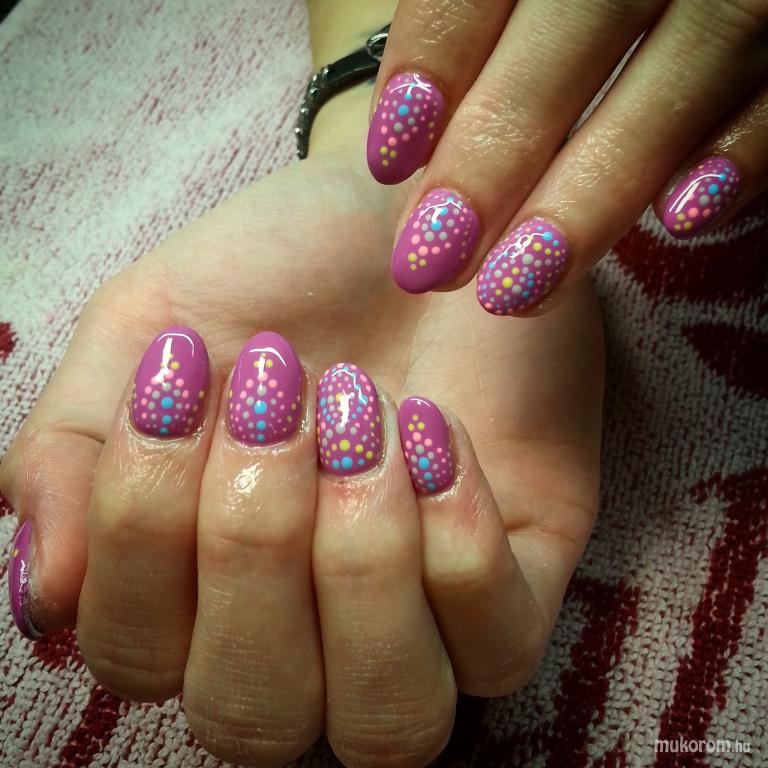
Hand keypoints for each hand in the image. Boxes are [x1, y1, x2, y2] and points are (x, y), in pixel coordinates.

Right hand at [2, 148, 602, 766]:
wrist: (411, 212)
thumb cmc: (278, 270)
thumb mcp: (147, 329)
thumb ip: (69, 459)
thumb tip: (45, 594)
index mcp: (198, 585)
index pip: (138, 657)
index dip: (143, 531)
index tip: (182, 378)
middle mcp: (305, 633)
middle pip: (256, 717)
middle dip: (252, 547)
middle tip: (274, 399)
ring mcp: (423, 623)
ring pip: (389, 723)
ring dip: (357, 561)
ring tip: (357, 415)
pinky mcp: (519, 585)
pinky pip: (497, 645)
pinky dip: (457, 541)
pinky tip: (434, 429)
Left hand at [368, 0, 767, 313]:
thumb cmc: (569, 3)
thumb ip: (479, 26)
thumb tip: (412, 144)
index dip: (434, 63)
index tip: (387, 161)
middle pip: (578, 26)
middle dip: (496, 155)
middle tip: (435, 264)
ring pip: (688, 64)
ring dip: (595, 189)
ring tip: (518, 286)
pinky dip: (742, 153)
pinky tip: (682, 220)